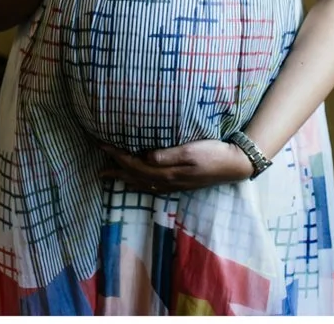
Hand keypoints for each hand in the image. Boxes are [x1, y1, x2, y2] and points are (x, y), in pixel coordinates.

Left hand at [98, 139, 255, 192]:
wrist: (234, 164)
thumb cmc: (214, 154)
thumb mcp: (191, 151)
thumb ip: (167, 155)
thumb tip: (144, 157)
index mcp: (167, 173)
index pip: (135, 164)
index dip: (117, 156)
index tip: (102, 146)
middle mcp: (167, 182)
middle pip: (135, 176)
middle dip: (117, 170)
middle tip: (99, 168)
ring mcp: (173, 185)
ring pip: (142, 183)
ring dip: (125, 179)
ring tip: (111, 177)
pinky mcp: (180, 184)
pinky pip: (152, 186)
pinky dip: (140, 184)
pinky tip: (138, 182)